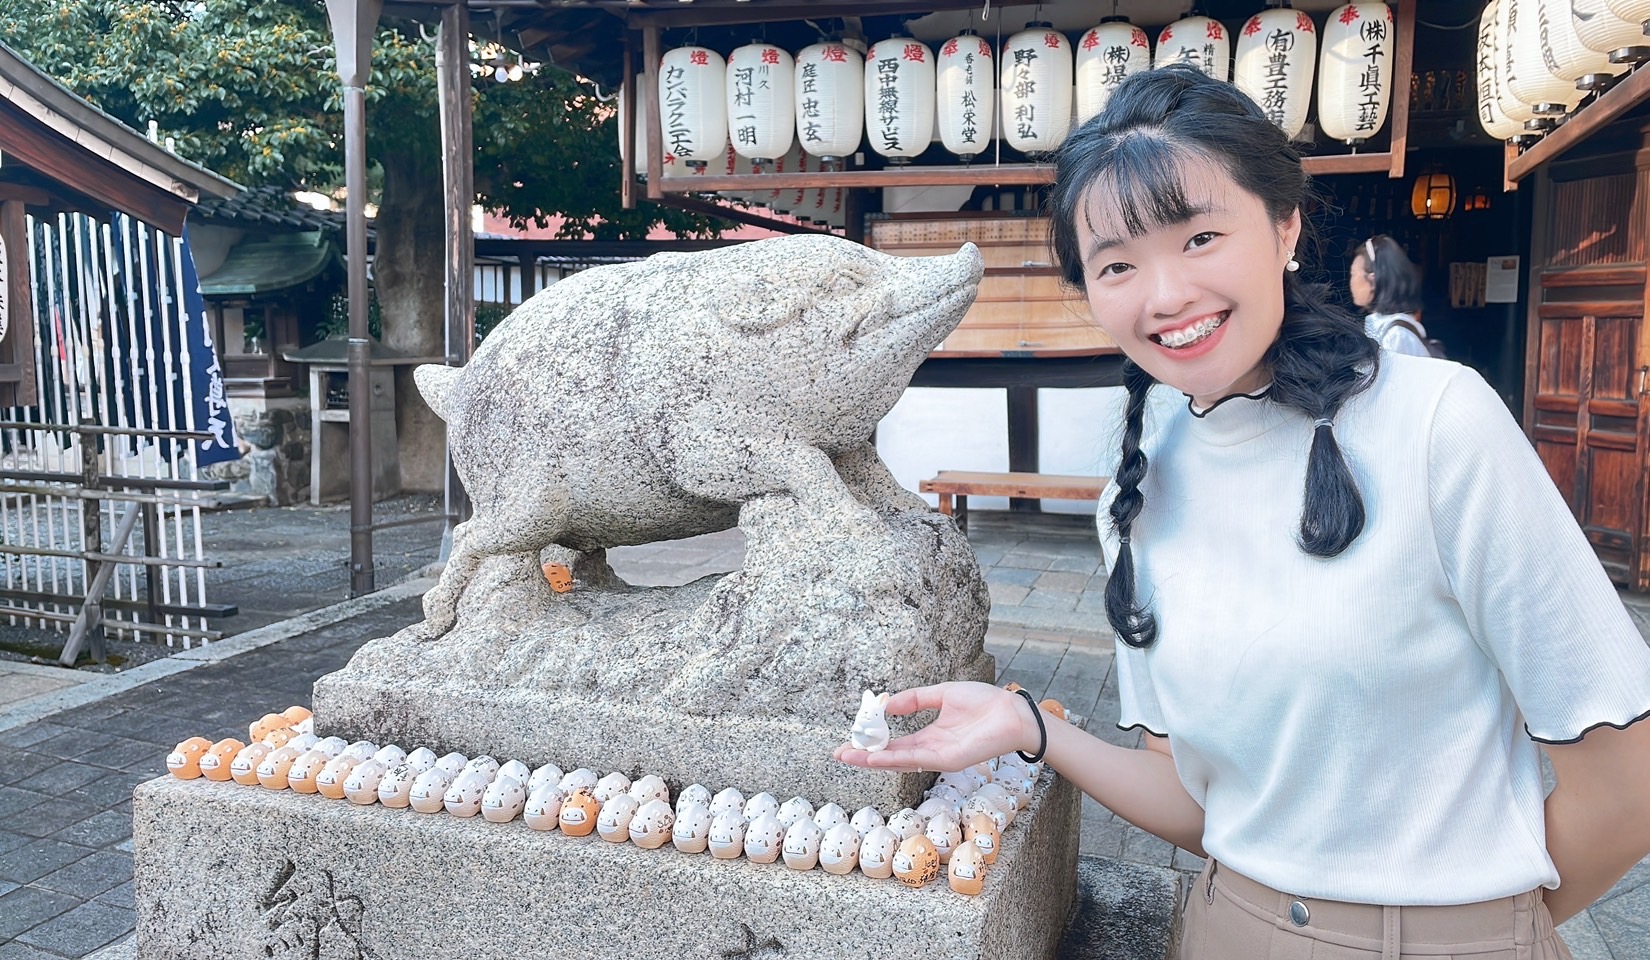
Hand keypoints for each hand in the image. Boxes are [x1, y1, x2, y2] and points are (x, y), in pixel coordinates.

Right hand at [833, 681, 1034, 772]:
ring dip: (872, 760)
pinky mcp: (947, 760)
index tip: (852, 739)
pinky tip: (874, 756)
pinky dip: (893, 758)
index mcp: (931, 736)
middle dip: (864, 756)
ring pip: (898, 761)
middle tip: (839, 753)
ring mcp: (938, 757)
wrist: (1012, 712)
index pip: (896, 743)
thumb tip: (888, 704)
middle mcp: (931, 749)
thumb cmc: (985, 702)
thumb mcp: (942, 693)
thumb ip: (916, 699)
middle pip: (891, 756)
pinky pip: (915, 759)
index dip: (873, 742)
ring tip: (848, 756)